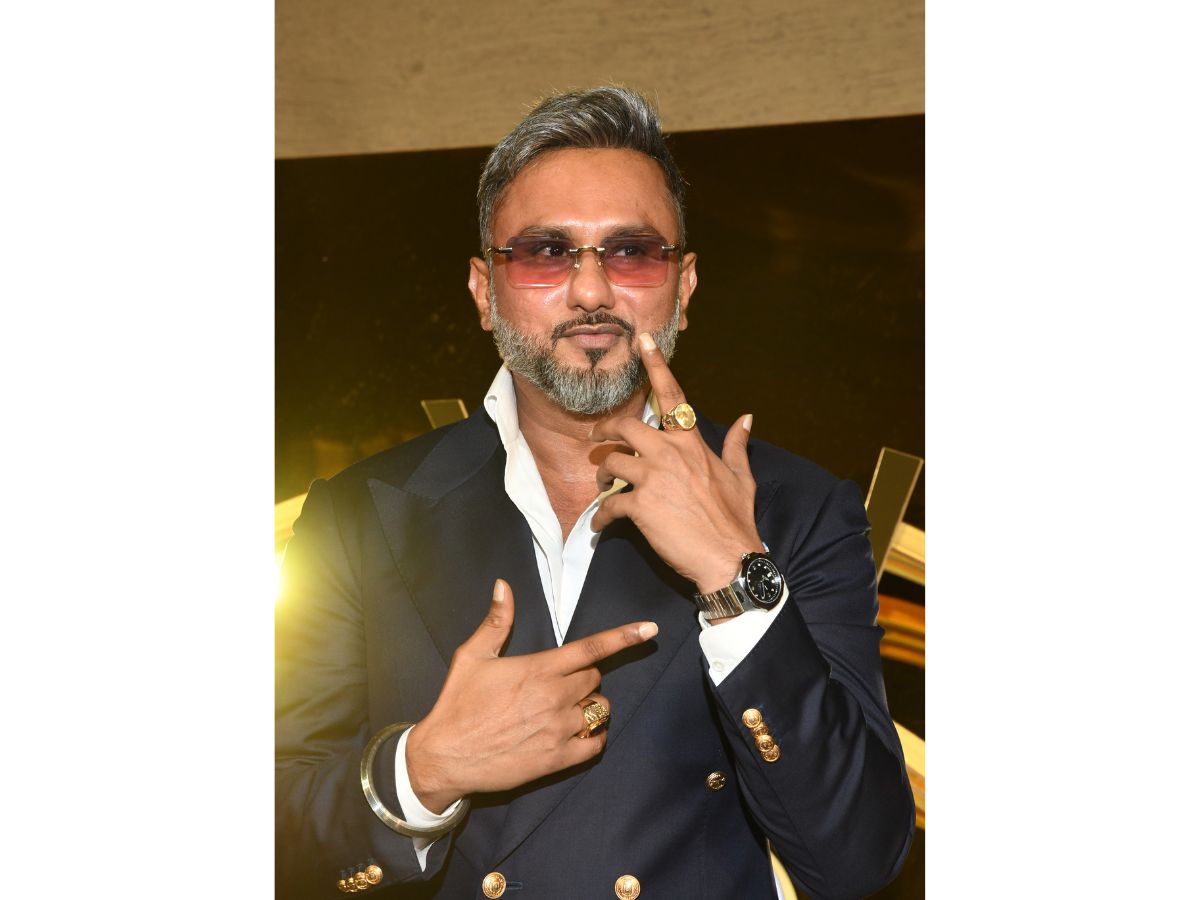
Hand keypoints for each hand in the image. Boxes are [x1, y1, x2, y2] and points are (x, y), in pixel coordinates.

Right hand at [405, 579, 657, 813]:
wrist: (445, 757)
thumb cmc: (458, 704)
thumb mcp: (472, 656)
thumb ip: (496, 621)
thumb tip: (504, 586)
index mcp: (539, 669)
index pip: (592, 648)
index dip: (624, 636)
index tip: (650, 629)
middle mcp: (555, 697)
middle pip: (595, 678)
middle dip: (584, 677)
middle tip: (556, 684)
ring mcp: (560, 730)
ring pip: (599, 709)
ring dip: (589, 706)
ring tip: (563, 710)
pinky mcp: (558, 759)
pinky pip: (595, 744)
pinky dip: (592, 737)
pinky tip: (575, 734)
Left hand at [590, 332, 762, 592]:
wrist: (729, 558)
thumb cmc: (735, 520)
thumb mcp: (742, 478)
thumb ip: (736, 445)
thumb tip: (747, 418)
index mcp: (692, 443)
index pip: (673, 396)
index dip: (656, 366)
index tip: (642, 341)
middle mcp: (670, 454)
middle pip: (626, 428)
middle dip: (608, 434)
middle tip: (599, 444)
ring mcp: (654, 479)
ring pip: (612, 462)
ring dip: (602, 476)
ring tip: (603, 488)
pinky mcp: (640, 506)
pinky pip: (609, 504)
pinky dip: (601, 517)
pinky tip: (601, 526)